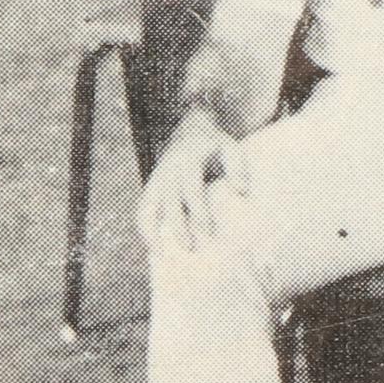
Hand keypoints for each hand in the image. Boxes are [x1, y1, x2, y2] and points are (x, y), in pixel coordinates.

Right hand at [139, 111, 246, 254]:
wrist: (190, 128)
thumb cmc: (214, 144)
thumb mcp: (229, 147)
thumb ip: (237, 167)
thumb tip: (241, 191)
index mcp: (187, 160)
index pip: (192, 190)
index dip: (199, 212)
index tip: (208, 233)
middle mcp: (168, 171)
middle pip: (169, 203)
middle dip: (178, 227)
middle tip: (190, 249)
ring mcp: (156, 179)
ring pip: (146, 207)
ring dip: (150, 231)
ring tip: (160, 254)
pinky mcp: (151, 186)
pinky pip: (142, 209)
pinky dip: (144, 228)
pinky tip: (154, 246)